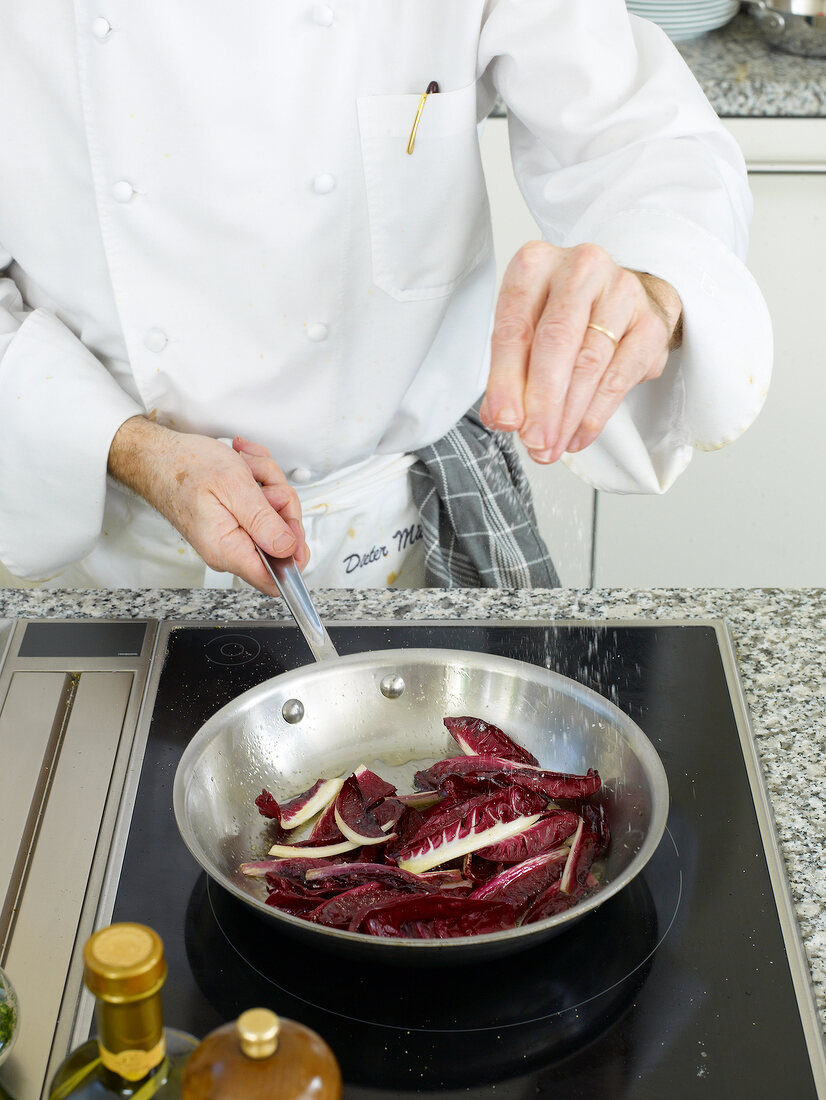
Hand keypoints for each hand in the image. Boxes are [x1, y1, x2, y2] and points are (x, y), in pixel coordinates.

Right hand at [108, 417, 308, 592]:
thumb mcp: (233, 487)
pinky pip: (263, 502)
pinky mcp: (234, 520)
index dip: (295, 556)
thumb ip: (263, 521)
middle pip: (282, 538)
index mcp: (228, 549)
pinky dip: (259, 478)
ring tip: (244, 466)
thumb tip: (288, 548)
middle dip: (281, 501)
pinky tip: (243, 465)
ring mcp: (233, 534)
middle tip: (261, 482)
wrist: (157, 455)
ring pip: (275, 513)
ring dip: (267, 481)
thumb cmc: (184, 467)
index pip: (273, 579)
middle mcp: (230, 548)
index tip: (294, 527)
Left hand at [479, 241, 682, 462]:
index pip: (515, 326)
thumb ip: (509, 373)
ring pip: (590, 362)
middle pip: (557, 341)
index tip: (505, 420)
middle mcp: (580, 268)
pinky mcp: (650, 322)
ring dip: (569, 415)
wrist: (617, 299)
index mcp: (535, 264)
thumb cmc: (561, 315)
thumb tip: (502, 417)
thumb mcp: (524, 332)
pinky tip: (579, 434)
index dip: (507, 380)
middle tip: (535, 440)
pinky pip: (621, 375)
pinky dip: (597, 413)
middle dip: (543, 401)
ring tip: (552, 446)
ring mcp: (621, 291)